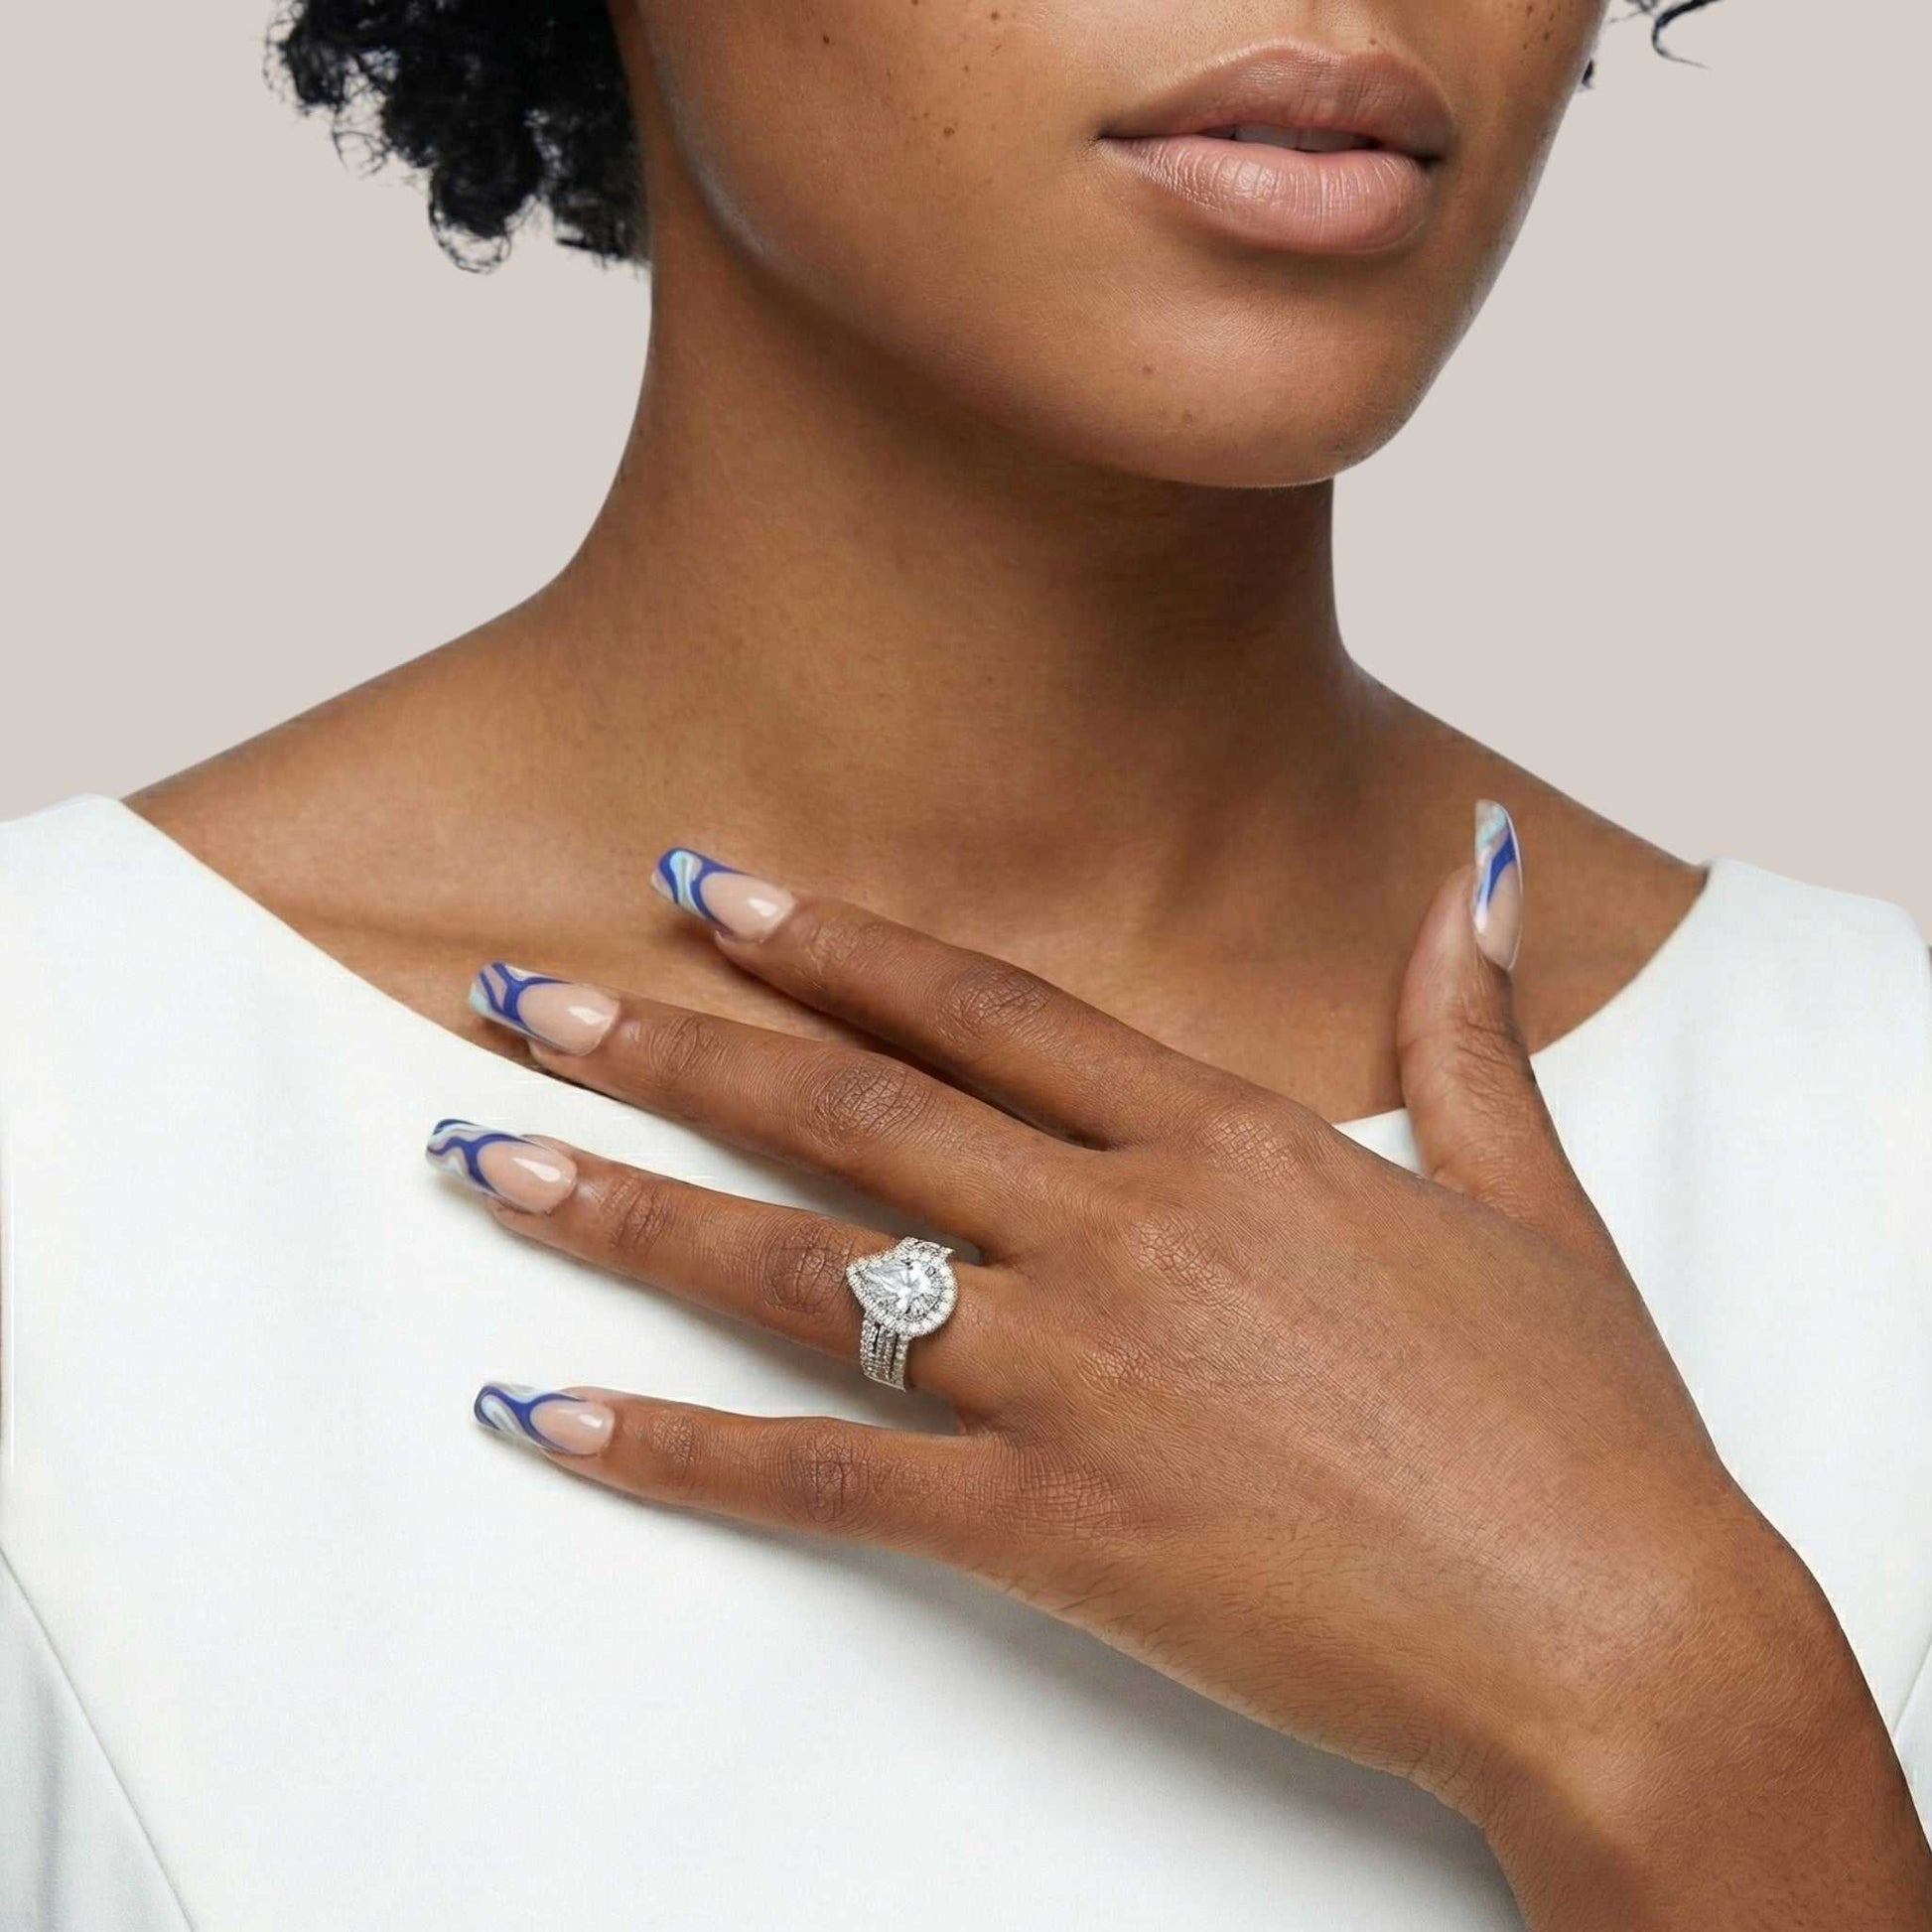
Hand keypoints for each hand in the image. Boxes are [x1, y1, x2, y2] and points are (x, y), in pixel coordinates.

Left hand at [437, 814, 1931, 1928]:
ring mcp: (1076, 1381)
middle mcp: (1123, 1236)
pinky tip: (555, 1414)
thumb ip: (1459, 1026)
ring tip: (490, 1158)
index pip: (982, 1008)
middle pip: (851, 1113)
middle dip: (673, 1047)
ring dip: (630, 1209)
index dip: (835, 942)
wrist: (1616, 1633)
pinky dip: (676, 1450)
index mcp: (1225, 1140)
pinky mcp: (1054, 1530)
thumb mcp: (1526, 1192)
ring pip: (803, 1271)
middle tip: (526, 997)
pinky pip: (824, 1481)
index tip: (710, 889)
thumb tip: (1476, 868)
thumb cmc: (1575, 1422)